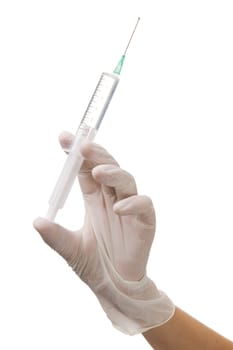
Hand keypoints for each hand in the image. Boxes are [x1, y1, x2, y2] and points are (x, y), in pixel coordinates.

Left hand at [34, 131, 173, 334]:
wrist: (114, 287)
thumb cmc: (94, 264)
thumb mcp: (70, 249)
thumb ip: (55, 237)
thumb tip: (37, 221)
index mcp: (94, 200)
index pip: (86, 169)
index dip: (77, 154)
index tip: (65, 138)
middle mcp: (111, 199)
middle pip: (108, 167)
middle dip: (97, 155)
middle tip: (83, 146)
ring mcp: (130, 209)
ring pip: (127, 180)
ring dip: (114, 173)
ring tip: (99, 172)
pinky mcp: (145, 222)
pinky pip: (143, 205)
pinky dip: (133, 203)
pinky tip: (118, 208)